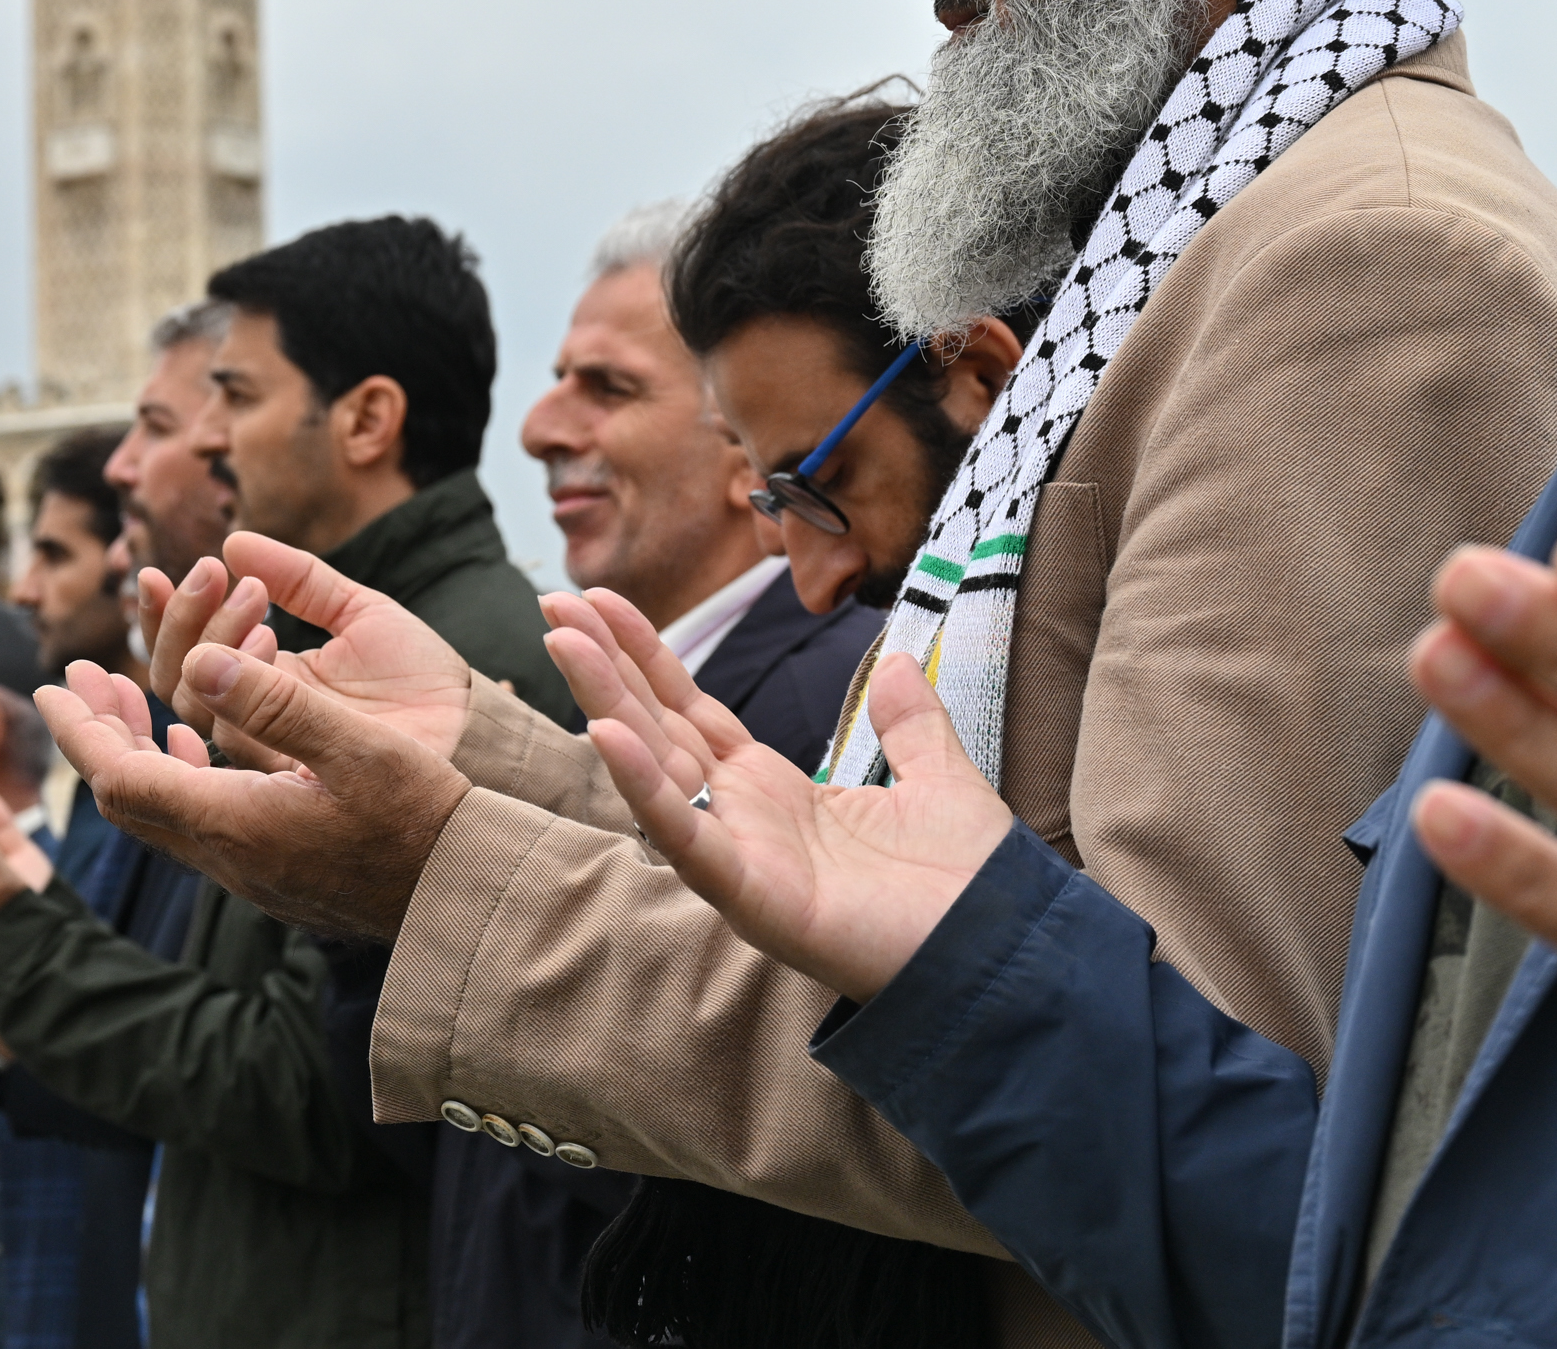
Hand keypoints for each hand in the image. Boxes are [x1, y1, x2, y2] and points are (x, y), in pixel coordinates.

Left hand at [41, 641, 470, 938]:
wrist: (462, 900)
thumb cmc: (423, 820)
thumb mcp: (358, 748)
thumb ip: (277, 704)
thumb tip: (195, 662)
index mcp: (235, 824)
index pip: (122, 778)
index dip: (81, 730)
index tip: (55, 682)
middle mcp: (227, 857)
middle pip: (128, 795)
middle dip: (97, 732)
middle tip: (80, 675)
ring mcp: (246, 871)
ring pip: (161, 807)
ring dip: (135, 748)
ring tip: (125, 694)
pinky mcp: (269, 872)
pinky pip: (195, 819)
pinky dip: (177, 770)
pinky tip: (192, 737)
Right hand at [141, 536, 474, 764]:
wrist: (474, 724)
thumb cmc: (421, 675)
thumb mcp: (359, 612)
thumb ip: (300, 578)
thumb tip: (233, 542)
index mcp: (263, 683)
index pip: (191, 654)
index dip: (165, 617)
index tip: (152, 573)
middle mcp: (256, 720)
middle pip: (180, 682)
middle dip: (179, 623)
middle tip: (205, 571)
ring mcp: (271, 749)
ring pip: (200, 708)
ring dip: (213, 640)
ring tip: (254, 596)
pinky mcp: (293, 775)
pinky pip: (239, 737)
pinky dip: (242, 683)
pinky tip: (266, 640)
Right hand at [551, 589, 1013, 1003]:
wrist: (1001, 956)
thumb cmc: (967, 887)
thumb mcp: (938, 778)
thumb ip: (909, 723)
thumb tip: (894, 661)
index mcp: (775, 793)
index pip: (692, 710)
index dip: (649, 656)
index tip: (606, 600)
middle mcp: (743, 821)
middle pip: (657, 727)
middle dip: (605, 665)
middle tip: (554, 604)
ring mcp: (740, 858)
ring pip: (654, 770)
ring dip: (605, 702)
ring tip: (562, 641)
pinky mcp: (750, 897)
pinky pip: (685, 837)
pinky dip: (643, 786)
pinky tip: (605, 733)